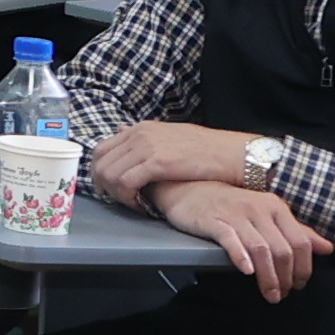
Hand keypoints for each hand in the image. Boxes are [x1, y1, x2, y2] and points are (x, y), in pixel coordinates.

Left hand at [84, 119, 259, 209]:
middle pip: (100, 162)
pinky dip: (127, 197)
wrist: (234, 153)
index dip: (101, 173)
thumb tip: (125, 141)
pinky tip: (142, 205)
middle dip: (104, 186)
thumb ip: (147, 143)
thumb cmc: (208, 150)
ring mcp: (146, 147)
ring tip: (133, 204)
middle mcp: (139, 134)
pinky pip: (125, 182)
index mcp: (140, 129)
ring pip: (109, 174)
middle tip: (118, 201)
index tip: (110, 189)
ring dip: (116, 194)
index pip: (101, 150)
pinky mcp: (157, 162)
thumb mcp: (171, 139)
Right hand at [154, 176, 328, 301]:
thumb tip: (327, 248)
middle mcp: (259, 209)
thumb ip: (296, 231)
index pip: (301, 241)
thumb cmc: (229, 205)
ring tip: (269, 293)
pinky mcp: (214, 221)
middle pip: (282, 249)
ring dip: (268, 276)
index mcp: (275, 207)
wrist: (188, 189)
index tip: (299, 284)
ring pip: (261, 250)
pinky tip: (246, 271)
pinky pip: (232, 240)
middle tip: (282, 294)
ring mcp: (236, 214)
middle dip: (286, 278)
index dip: (304, 267)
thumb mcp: (266, 214)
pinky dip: (241, 257)